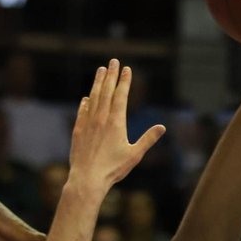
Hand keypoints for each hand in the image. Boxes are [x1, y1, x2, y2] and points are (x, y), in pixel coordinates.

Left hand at [67, 59, 164, 192]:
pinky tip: (87, 98)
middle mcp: (101, 118)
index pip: (121, 95)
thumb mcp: (135, 155)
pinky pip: (83, 111)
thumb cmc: (113, 169)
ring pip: (93, 97)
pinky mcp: (78, 131)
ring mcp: (88, 123)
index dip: (124, 81)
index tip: (127, 69)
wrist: (87, 179)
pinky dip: (86, 102)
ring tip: (100, 71)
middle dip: (111, 75)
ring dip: (97, 83)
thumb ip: (148, 139)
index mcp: (116, 122)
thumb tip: (162, 127)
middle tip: (113, 61)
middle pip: (106, 91)